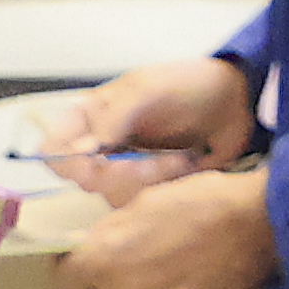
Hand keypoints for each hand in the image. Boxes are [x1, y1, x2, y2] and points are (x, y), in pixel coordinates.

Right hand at [42, 55, 255, 205]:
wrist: (235, 101)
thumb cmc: (187, 85)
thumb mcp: (148, 89)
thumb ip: (113, 117)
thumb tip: (82, 151)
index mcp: (88, 118)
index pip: (53, 152)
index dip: (67, 165)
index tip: (95, 167)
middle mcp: (100, 148)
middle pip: (85, 182)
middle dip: (121, 175)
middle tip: (154, 162)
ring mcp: (125, 170)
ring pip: (114, 197)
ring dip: (150, 180)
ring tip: (179, 159)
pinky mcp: (151, 188)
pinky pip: (143, 204)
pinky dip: (166, 188)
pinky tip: (186, 167)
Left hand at [62, 165, 273, 288]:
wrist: (257, 226)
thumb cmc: (201, 203)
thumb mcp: (145, 201)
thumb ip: (110, 230)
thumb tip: (90, 243)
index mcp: (103, 260)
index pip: (63, 273)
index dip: (69, 260)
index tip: (78, 250)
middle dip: (92, 277)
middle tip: (109, 257)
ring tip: (139, 266)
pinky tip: (163, 275)